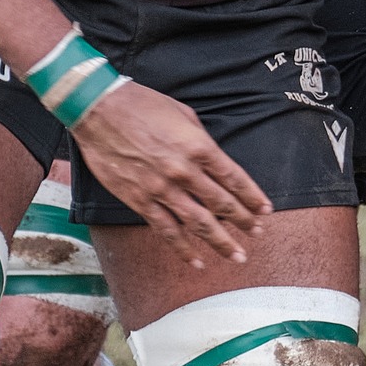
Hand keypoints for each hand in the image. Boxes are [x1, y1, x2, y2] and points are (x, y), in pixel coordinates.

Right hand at [68, 80, 271, 266]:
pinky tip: (197, 260)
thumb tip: (213, 161)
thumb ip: (201, 141)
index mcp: (199, 146)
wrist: (100, 110)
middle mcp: (184, 171)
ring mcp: (161, 189)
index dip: (252, 196)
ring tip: (238, 255)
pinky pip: (166, 230)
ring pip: (198, 223)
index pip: (234, 178)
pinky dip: (183, 248)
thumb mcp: (183, 114)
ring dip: (221, 241)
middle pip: (221, 204)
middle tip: (258, 233)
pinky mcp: (140, 200)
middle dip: (243, 221)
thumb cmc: (143, 105)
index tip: (265, 210)